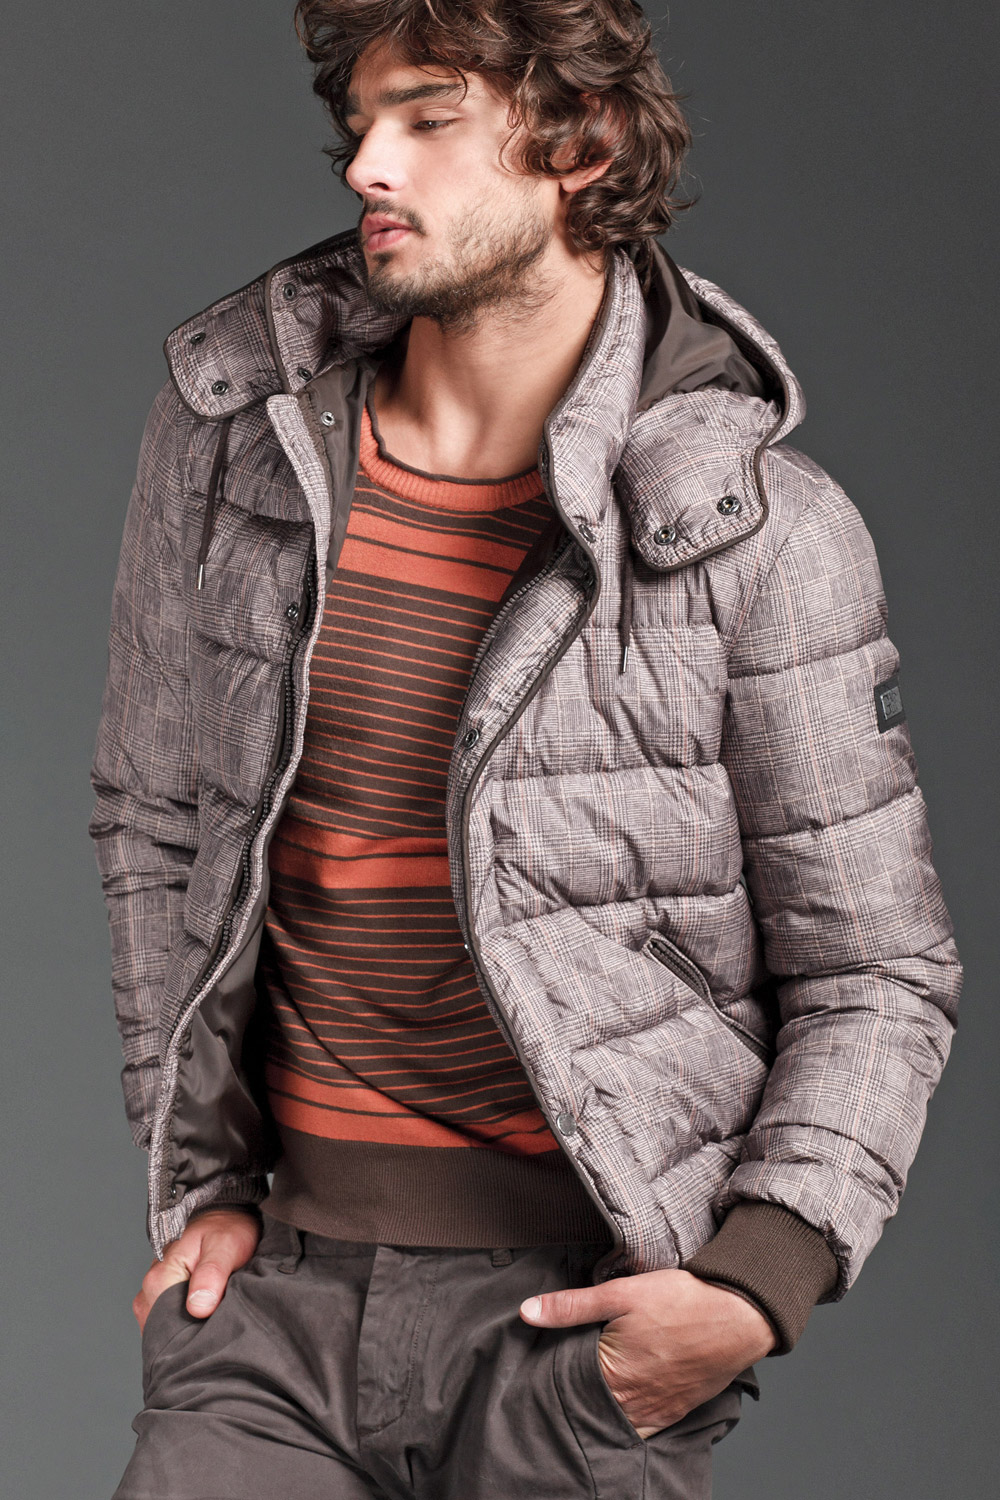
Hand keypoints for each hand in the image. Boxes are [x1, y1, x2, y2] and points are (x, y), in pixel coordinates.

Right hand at [132, 1207, 261, 1332]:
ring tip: (215, 1309)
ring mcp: (153, 1296)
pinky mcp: (161, 1299)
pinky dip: (189, 1322)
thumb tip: (198, 1307)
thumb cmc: (226, 1228)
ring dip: (191, 1325)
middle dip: (192, 1330)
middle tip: (219, 1315)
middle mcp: (149, 1288)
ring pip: (169, 1328)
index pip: (167, 1324)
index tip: (215, 1321)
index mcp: (159, 1276)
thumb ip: (212, 1274)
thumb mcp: (225, 1245)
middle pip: (166, 1329)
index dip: (194, 1328)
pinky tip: (207, 1312)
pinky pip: (171, 1322)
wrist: (226, 1218)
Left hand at [520, 1267, 776, 1436]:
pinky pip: (643, 1429)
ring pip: (616, 1422)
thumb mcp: (621, 1293)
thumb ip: (572, 1306)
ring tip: (590, 1393)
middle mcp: (632, 1401)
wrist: (737, 1316)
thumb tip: (527, 1312)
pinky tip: (621, 1404)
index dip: (553, 1377)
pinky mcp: (676, 1412)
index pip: (568, 1387)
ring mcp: (656, 1411)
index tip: (543, 1370)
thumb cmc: (681, 1301)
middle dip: (576, 1397)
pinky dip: (628, 1421)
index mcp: (612, 1373)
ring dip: (601, 1411)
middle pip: (590, 1408)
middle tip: (562, 1382)